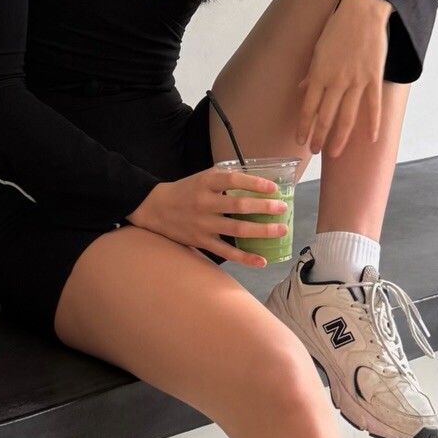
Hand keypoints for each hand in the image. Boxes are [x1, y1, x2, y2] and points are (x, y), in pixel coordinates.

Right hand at [125, 168, 289, 267]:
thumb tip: (258, 182)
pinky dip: (245, 257)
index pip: (233, 180)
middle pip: (238, 206)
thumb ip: (226, 179)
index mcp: (206, 183)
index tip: (274, 188)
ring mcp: (203, 224)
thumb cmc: (186, 191)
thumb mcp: (202, 178)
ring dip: (262, 230)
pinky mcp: (201, 241)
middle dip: (264, 207)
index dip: (255, 183)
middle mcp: (204, 203)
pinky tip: (262, 260)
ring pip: (237, 229)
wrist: (155, 208)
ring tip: (281, 230)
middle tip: (282, 208)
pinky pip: (226, 251)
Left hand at [296, 0, 390, 155]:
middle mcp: (336, 81)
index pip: (309, 107)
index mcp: (320, 74)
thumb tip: (304, 90)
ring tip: (334, 153)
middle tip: (315, 152)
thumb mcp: (319, 49)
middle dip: (319, 137)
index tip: (301, 140)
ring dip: (339, 138)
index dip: (304, 126)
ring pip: (347, 116)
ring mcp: (356, 81)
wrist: (363, 12)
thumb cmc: (338, 28)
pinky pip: (373, 106)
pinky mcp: (373, 78)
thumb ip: (312, 73)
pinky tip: (369, 139)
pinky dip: (372, 124)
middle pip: (326, 117)